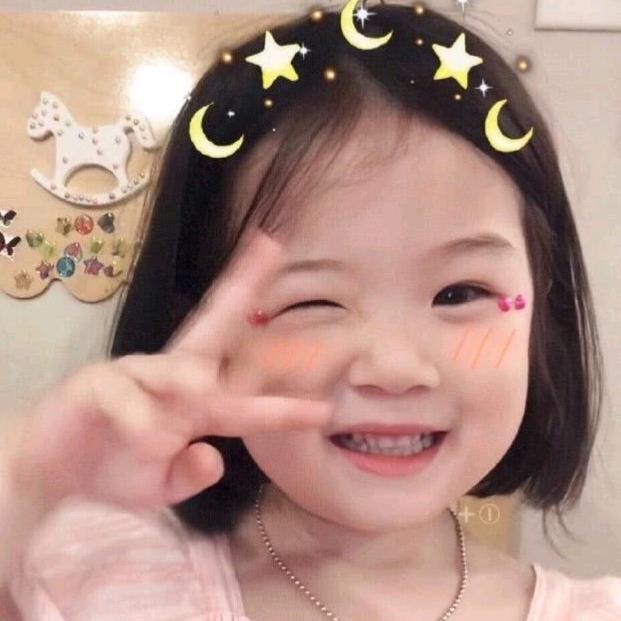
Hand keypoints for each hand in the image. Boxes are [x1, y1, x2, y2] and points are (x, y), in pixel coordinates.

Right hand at [8, 229, 333, 511]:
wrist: (52, 469)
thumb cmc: (115, 465)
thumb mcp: (161, 484)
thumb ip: (189, 475)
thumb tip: (214, 460)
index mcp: (193, 400)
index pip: (243, 393)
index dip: (281, 402)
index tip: (322, 411)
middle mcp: (171, 377)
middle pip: (213, 327)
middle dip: (242, 288)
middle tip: (272, 248)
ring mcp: (135, 375)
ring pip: (171, 367)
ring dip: (187, 377)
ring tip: (200, 392)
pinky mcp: (98, 383)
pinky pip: (123, 398)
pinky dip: (138, 419)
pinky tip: (145, 442)